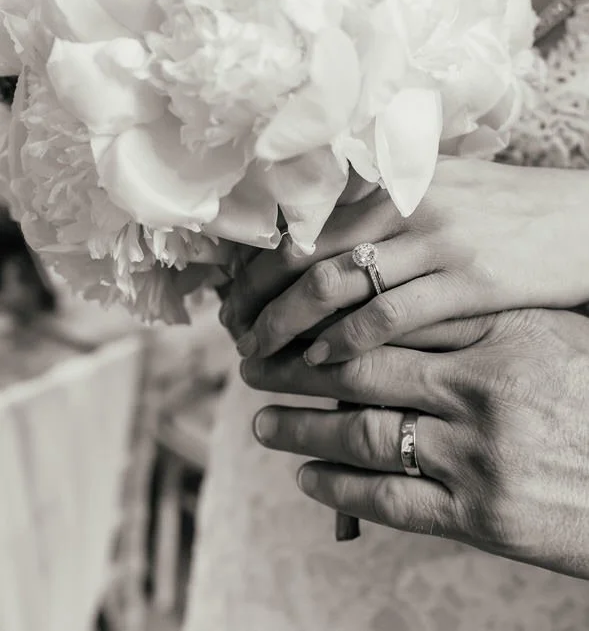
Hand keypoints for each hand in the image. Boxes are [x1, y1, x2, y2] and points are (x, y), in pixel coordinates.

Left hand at [223, 158, 588, 360]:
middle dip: (257, 299)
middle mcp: (404, 201)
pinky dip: (344, 343)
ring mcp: (436, 239)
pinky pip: (387, 316)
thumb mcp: (440, 187)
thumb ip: (378, 202)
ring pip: (333, 286)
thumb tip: (310, 231)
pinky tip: (320, 364)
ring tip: (260, 356)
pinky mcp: (468, 279)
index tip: (230, 295)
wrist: (584, 220)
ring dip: (286, 327)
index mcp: (390, 177)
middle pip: (303, 252)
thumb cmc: (504, 209)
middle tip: (234, 333)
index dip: (255, 260)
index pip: (300, 218)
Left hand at [241, 307, 588, 578]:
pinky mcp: (482, 517)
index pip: (391, 317)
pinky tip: (307, 475)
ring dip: (302, 425)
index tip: (288, 312)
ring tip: (263, 419)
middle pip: (361, 370)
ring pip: (364, 433)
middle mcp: (480, 391)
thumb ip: (476, 319)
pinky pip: (392, 499)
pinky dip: (339, 487)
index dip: (328, 316)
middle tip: (255, 360)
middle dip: (297, 366)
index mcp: (498, 336)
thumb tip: (404, 299)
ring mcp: (477, 456)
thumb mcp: (547, 337)